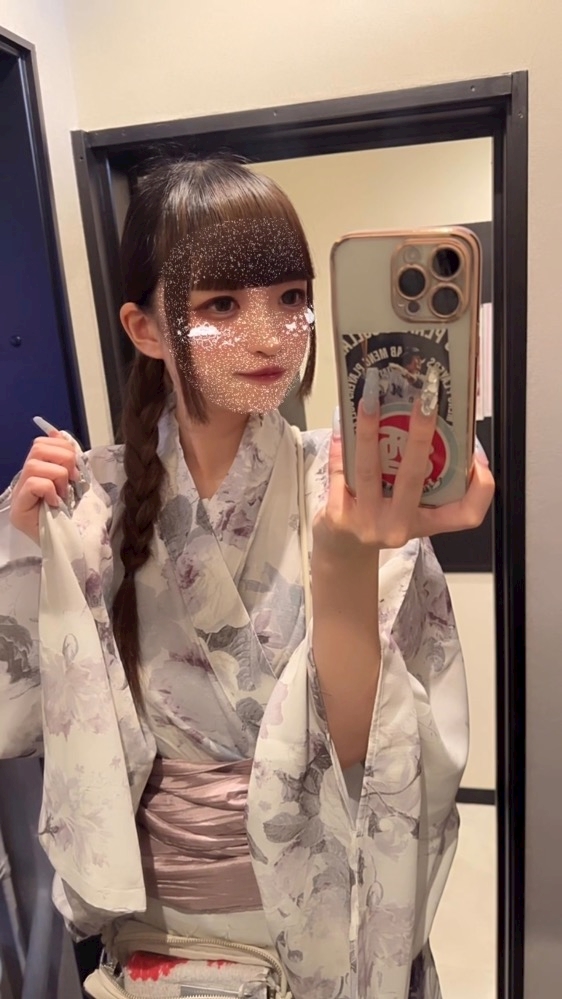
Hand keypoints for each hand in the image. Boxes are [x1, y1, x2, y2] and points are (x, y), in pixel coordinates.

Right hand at [9, 432, 79, 543]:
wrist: (71, 547)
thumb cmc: (73, 517)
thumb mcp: (73, 484)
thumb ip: (67, 462)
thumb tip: (59, 434)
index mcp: (36, 473)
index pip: (40, 444)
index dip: (61, 446)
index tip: (75, 464)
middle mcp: (23, 481)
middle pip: (37, 448)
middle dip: (62, 458)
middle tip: (72, 479)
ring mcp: (18, 496)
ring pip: (34, 464)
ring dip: (58, 476)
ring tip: (64, 493)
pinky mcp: (19, 510)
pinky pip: (34, 484)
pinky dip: (50, 489)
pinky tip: (56, 502)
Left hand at [312, 400, 494, 566]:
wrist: (344, 549)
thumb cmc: (381, 520)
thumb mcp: (409, 508)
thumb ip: (424, 479)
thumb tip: (427, 423)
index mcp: (425, 522)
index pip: (466, 514)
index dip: (480, 489)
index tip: (479, 458)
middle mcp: (399, 525)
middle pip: (414, 479)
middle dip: (421, 436)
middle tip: (424, 404)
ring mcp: (368, 522)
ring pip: (370, 470)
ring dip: (369, 431)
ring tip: (370, 402)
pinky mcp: (339, 516)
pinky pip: (340, 472)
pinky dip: (341, 445)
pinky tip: (342, 423)